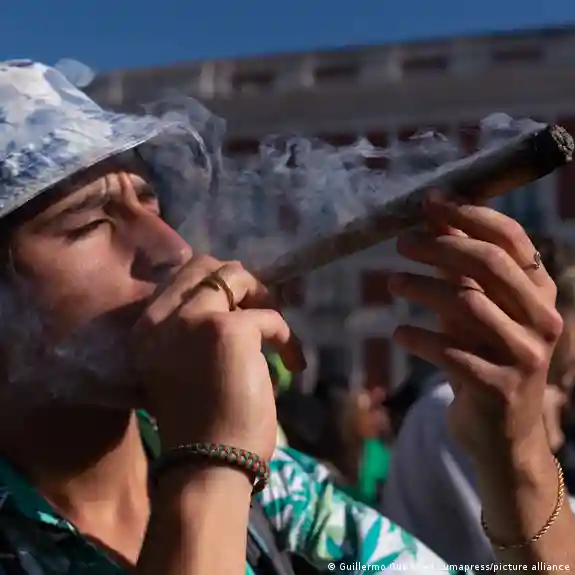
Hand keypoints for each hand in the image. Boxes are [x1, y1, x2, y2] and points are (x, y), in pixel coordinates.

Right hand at [133, 255, 304, 459]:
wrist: (207, 466)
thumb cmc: (199, 427)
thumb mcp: (182, 368)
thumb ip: (193, 332)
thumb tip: (231, 306)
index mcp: (146, 328)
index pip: (182, 277)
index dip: (217, 286)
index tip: (239, 306)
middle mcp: (163, 317)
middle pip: (207, 267)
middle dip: (240, 283)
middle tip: (260, 312)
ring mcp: (194, 320)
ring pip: (236, 277)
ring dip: (264, 301)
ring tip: (276, 336)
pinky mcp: (230, 330)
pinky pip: (269, 316)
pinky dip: (286, 338)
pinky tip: (292, 364)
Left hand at [389, 194, 563, 466]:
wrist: (502, 436)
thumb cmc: (485, 360)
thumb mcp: (477, 311)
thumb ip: (461, 270)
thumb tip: (432, 218)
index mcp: (539, 293)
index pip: (511, 239)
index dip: (470, 215)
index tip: (430, 202)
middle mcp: (541, 320)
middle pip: (488, 265)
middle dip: (439, 246)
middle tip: (401, 242)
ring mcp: (524, 356)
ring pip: (467, 304)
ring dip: (422, 287)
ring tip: (392, 282)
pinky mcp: (498, 388)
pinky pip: (449, 352)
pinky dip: (418, 338)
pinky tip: (399, 333)